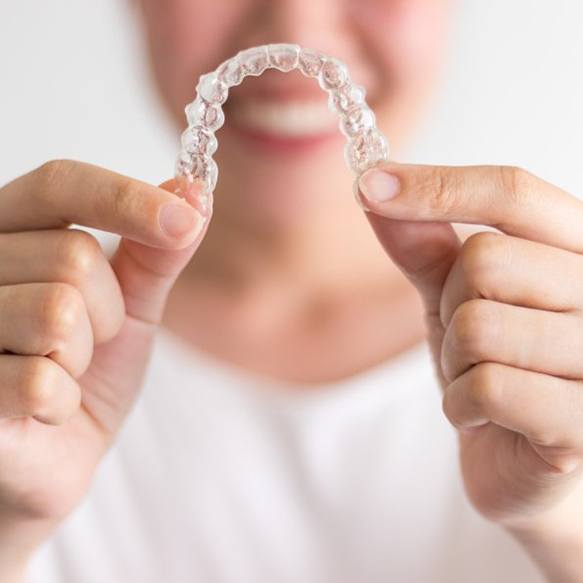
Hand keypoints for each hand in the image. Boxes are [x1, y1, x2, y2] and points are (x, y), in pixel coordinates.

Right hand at [0, 160, 206, 565]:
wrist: (55, 453)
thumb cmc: (89, 370)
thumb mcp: (132, 303)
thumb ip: (157, 251)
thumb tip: (195, 193)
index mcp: (12, 232)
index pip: (61, 184)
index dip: (126, 198)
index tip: (186, 220)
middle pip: (73, 257)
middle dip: (107, 312)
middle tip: (87, 343)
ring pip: (56, 312)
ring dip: (82, 357)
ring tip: (62, 373)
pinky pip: (37, 379)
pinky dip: (63, 401)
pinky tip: (44, 409)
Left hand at [358, 163, 582, 578]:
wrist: (527, 458)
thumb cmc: (499, 364)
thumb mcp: (456, 295)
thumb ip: (424, 243)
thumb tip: (374, 184)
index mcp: (578, 247)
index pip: (514, 193)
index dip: (438, 184)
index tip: (370, 183)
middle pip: (484, 260)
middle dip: (451, 304)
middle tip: (467, 340)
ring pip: (478, 325)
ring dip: (454, 360)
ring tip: (478, 379)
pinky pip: (487, 387)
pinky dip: (460, 404)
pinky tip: (483, 417)